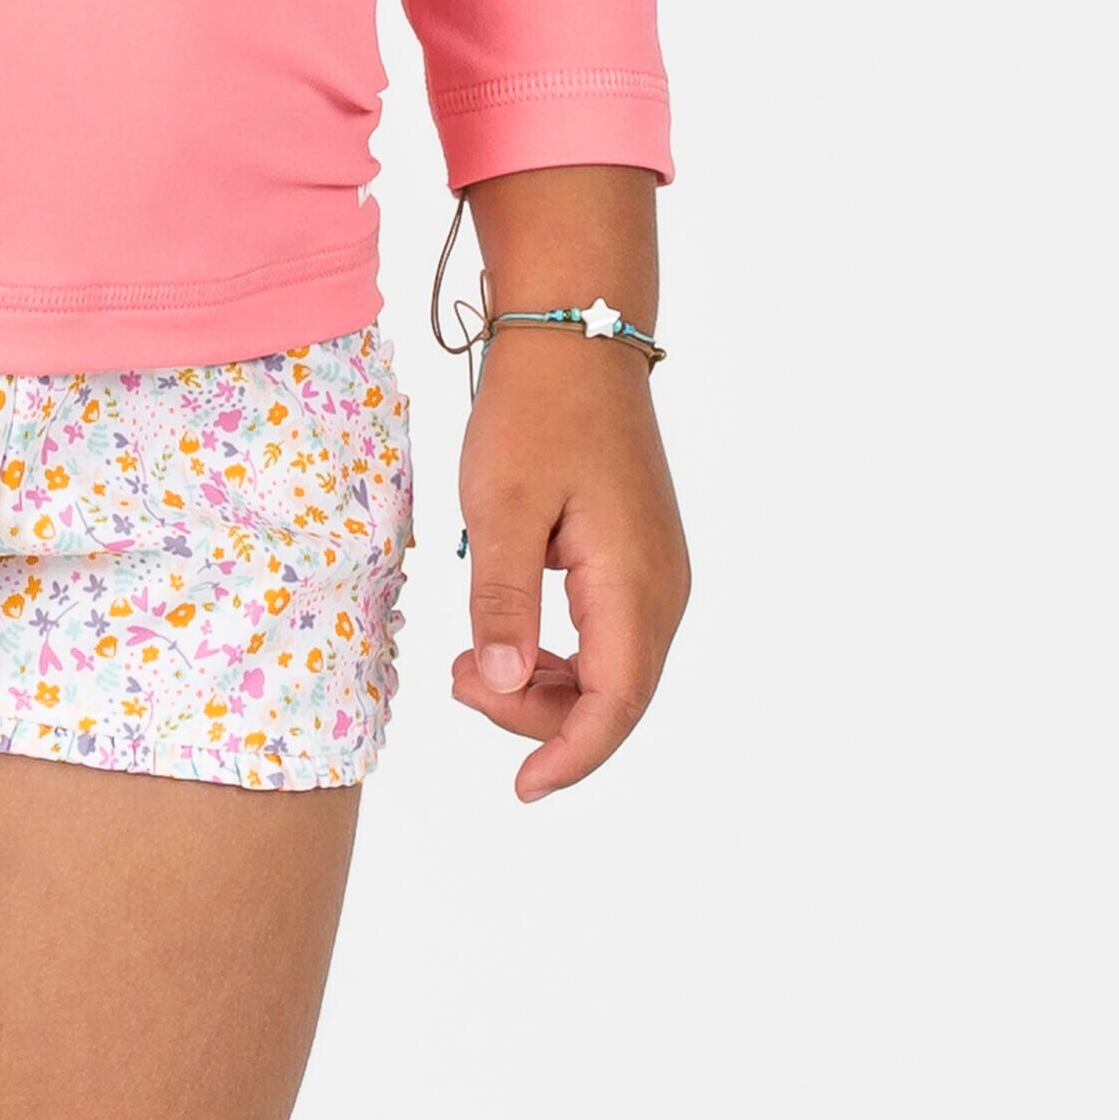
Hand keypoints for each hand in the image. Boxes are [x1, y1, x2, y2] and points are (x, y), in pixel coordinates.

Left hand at [443, 166, 690, 800]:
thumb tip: (498, 682)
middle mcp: (662, 587)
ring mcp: (655, 571)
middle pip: (613, 696)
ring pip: (609, 669)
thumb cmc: (535, 410)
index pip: (615, 704)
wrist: (575, 331)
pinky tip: (502, 636)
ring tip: (466, 660)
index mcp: (636, 582)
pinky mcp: (636, 556)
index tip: (520, 788)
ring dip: (542, 685)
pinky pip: (605, 634)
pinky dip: (556, 653)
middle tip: (456, 678)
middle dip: (536, 714)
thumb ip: (502, 600)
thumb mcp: (501, 505)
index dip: (569, 755)